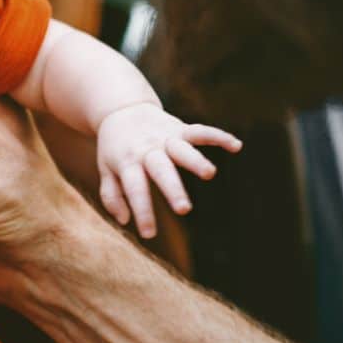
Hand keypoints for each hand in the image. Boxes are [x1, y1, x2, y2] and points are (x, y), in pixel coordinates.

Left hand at [97, 103, 240, 237]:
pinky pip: (200, 131)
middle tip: (184, 210)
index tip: (148, 234)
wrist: (121, 109)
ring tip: (210, 174)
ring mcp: (165, 138)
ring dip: (195, 160)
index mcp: (127, 162)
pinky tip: (236, 146)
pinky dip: (218, 137)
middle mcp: (147, 149)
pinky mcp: (180, 128)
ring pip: (182, 149)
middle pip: (161, 169)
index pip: (135, 189)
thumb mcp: (106, 170)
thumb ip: (111, 196)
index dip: (142, 211)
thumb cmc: (115, 148)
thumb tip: (125, 220)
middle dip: (173, 189)